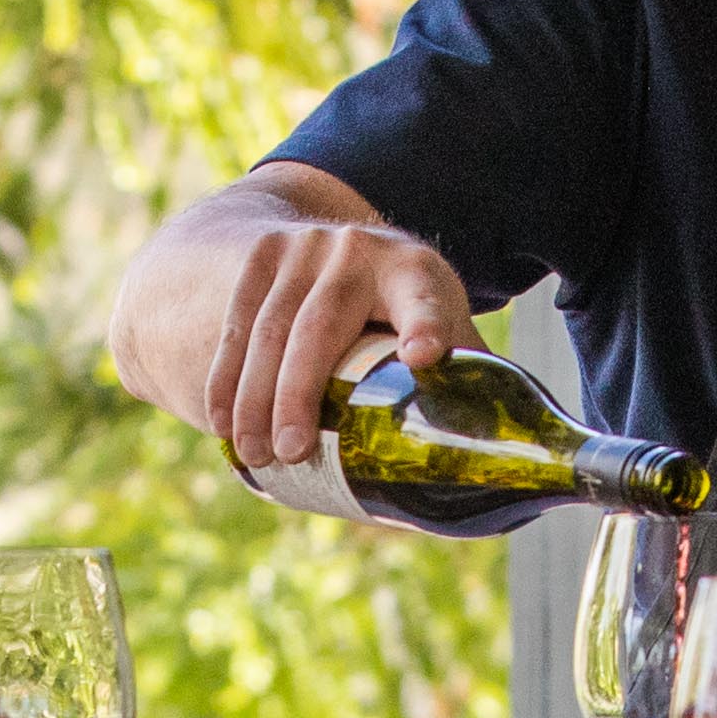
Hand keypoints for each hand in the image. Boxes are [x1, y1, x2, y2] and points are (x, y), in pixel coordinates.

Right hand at [193, 205, 480, 461]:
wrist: (328, 245)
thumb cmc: (399, 314)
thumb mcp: (438, 329)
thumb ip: (465, 384)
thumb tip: (494, 471)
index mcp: (416, 272)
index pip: (424, 300)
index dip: (426, 325)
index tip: (425, 356)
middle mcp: (359, 249)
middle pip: (323, 324)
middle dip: (301, 392)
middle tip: (292, 452)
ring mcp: (304, 247)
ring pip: (270, 328)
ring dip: (255, 398)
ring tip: (254, 454)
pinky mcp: (261, 255)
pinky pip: (235, 324)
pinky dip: (226, 379)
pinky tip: (222, 424)